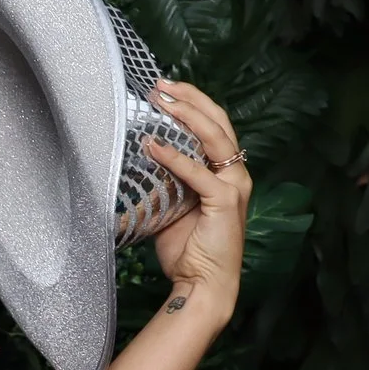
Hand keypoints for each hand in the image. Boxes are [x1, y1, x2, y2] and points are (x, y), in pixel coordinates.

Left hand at [143, 80, 250, 308]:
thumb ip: (162, 185)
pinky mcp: (225, 201)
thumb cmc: (187, 251)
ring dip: (186, 116)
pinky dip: (175, 158)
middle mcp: (235, 173)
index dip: (191, 104)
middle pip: (217, 122)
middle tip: (160, 85)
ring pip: (214, 137)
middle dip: (189, 99)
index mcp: (224, 172)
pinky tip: (153, 147)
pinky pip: (199, 173)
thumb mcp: (169, 210)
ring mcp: (233, 185)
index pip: (213, 126)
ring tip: (160, 101)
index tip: (163, 90)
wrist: (201, 284)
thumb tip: (133, 167)